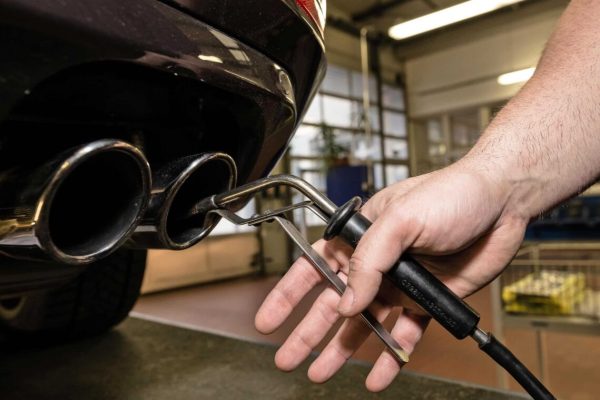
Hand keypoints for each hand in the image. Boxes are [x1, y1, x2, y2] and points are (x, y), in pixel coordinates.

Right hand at [255, 161, 527, 390]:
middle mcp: (375, 263)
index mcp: (359, 236)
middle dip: (309, 333)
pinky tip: (377, 377)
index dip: (288, 296)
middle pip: (333, 304)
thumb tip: (348, 302)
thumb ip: (368, 261)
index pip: (313, 267)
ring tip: (321, 373)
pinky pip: (404, 335)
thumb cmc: (452, 194)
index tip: (269, 320)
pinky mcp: (425, 300)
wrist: (503, 203)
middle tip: (289, 358)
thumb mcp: (400, 218)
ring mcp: (399, 284)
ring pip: (364, 324)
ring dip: (343, 349)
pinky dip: (390, 357)